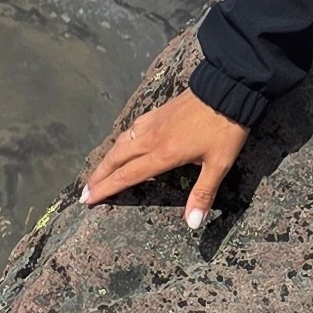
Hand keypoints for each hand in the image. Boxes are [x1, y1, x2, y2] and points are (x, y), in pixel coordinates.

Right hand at [81, 88, 249, 232]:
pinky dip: (120, 142)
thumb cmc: (225, 129)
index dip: (106, 189)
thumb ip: (202, 194)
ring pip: (120, 142)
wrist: (228, 89)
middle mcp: (151, 138)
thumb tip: (192, 223)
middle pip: (116, 159)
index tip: (88, 200)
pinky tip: (122, 144)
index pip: (127, 176)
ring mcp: (152, 122)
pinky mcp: (158, 112)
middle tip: (84, 192)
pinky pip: (131, 130)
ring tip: (97, 172)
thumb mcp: (218, 164)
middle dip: (98, 176)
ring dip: (106, 159)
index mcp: (163, 154)